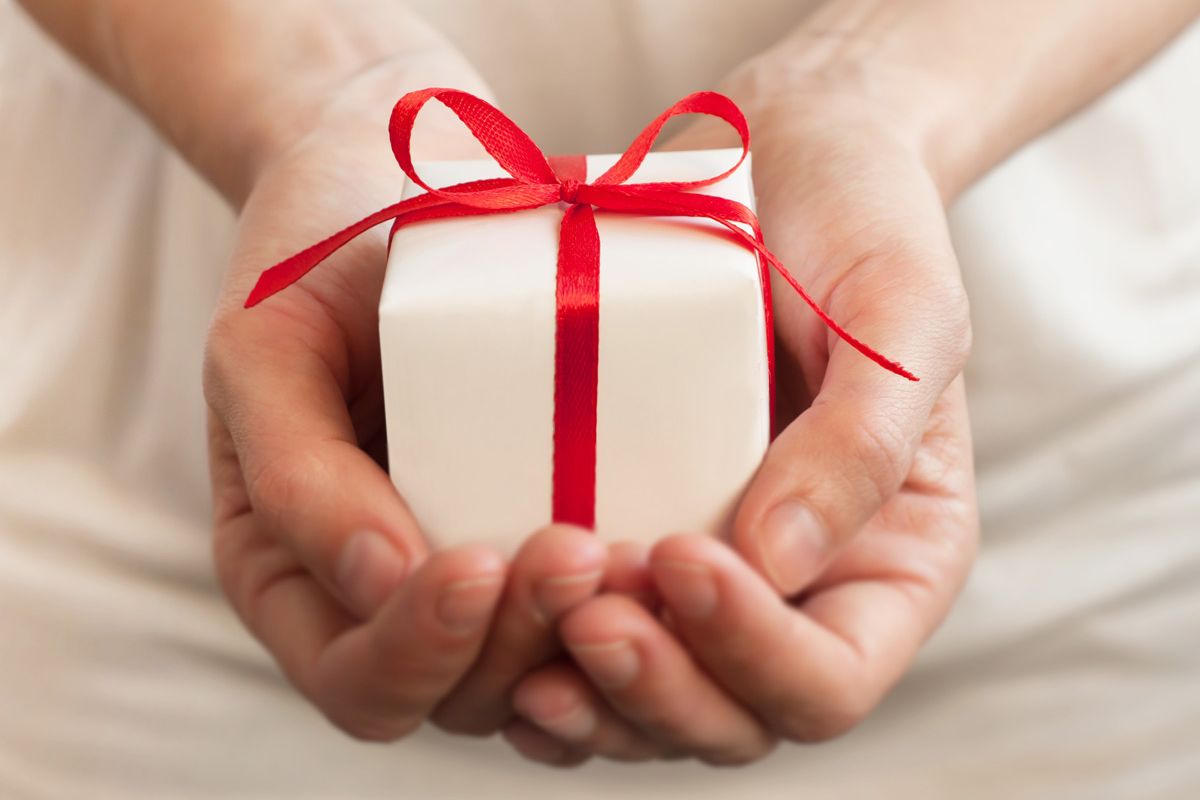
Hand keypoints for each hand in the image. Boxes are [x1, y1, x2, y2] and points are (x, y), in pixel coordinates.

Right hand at [203, 53, 607, 740]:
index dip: (419, 647)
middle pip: (462, 693)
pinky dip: (640, 601)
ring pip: (545, 668)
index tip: (476, 561)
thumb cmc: (316, 262)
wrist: (397, 184)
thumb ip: (292, 471)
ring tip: (638, 557)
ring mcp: (484, 565)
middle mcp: (394, 594)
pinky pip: (600, 602)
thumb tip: (380, 580)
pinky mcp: (557, 522)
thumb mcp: (265, 348)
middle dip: (518, 641)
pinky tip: (673, 551)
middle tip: (579, 552)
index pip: (360, 676)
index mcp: (300, 576)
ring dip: (591, 633)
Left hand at [501, 68, 978, 765]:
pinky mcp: (632, 531)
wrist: (778, 159)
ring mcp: (710, 571)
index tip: (679, 554)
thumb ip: (862, 439)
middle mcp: (801, 590)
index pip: (828, 680)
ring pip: (650, 702)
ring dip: (583, 687)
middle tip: (582, 609)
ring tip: (520, 619)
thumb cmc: (860, 219)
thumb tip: (775, 560)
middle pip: (733, 718)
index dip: (751, 652)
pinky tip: (485, 616)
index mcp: (891, 562)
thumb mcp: (900, 309)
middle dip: (654, 688)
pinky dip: (537, 649)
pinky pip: (587, 635)